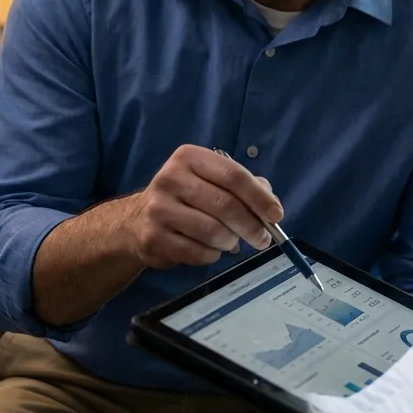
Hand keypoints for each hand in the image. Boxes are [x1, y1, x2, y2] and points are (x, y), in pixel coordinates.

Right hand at [122, 144, 281, 267]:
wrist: (136, 221)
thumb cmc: (185, 198)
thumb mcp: (210, 181)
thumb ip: (243, 187)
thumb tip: (271, 205)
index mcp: (189, 158)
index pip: (233, 175)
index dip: (259, 197)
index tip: (276, 214)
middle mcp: (170, 178)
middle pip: (225, 205)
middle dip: (251, 225)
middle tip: (263, 239)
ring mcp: (159, 209)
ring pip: (213, 231)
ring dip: (230, 241)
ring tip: (231, 242)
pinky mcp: (153, 237)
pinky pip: (197, 252)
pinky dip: (212, 254)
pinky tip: (210, 249)